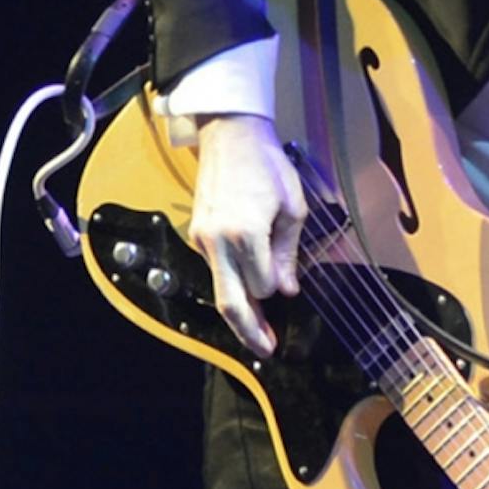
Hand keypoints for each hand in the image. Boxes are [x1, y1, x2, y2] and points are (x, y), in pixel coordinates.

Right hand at [188, 114, 305, 357]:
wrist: (230, 136)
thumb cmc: (267, 167)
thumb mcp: (292, 208)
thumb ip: (288, 253)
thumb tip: (287, 289)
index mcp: (246, 233)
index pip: (263, 285)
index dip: (277, 290)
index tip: (288, 291)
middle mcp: (218, 241)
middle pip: (231, 302)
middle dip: (249, 332)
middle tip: (267, 351)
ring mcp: (203, 239)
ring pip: (220, 291)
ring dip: (240, 316)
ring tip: (258, 336)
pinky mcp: (197, 235)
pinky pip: (216, 271)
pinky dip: (231, 287)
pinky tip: (247, 296)